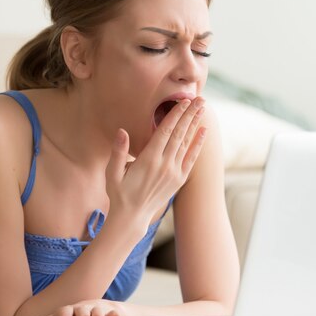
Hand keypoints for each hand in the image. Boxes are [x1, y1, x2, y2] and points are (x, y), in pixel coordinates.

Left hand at [26, 299, 130, 315]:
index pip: (64, 312)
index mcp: (69, 313)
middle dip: (82, 314)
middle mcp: (82, 310)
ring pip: (97, 310)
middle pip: (81, 310)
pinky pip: (113, 314)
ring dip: (97, 314)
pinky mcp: (111, 313)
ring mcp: (97, 310)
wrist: (100, 312)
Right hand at [105, 97, 206, 227]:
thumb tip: (121, 131)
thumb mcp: (112, 172)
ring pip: (187, 143)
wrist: (132, 216)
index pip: (165, 132)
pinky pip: (191, 158)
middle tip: (200, 99)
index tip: (183, 102)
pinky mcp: (179, 180)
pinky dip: (198, 144)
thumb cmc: (119, 192)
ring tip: (202, 108)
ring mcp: (174, 172)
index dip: (175, 115)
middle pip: (180, 134)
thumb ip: (118, 151)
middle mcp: (164, 165)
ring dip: (195, 124)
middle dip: (190, 115)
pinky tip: (203, 131)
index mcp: (148, 160)